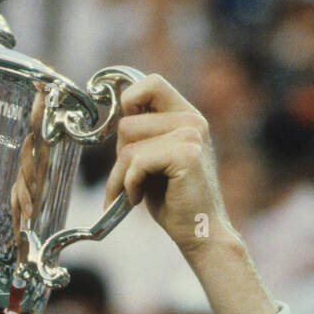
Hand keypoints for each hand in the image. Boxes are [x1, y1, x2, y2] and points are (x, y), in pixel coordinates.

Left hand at [104, 74, 233, 258]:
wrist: (199, 230)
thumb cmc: (174, 198)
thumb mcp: (155, 158)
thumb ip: (142, 134)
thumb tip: (113, 116)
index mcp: (186, 116)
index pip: (150, 83)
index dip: (129, 102)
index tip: (125, 137)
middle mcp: (192, 120)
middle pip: (128, 122)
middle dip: (119, 155)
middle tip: (129, 179)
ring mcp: (191, 135)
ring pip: (128, 145)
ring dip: (120, 175)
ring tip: (133, 192)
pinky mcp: (186, 155)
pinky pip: (136, 162)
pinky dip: (129, 184)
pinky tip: (139, 198)